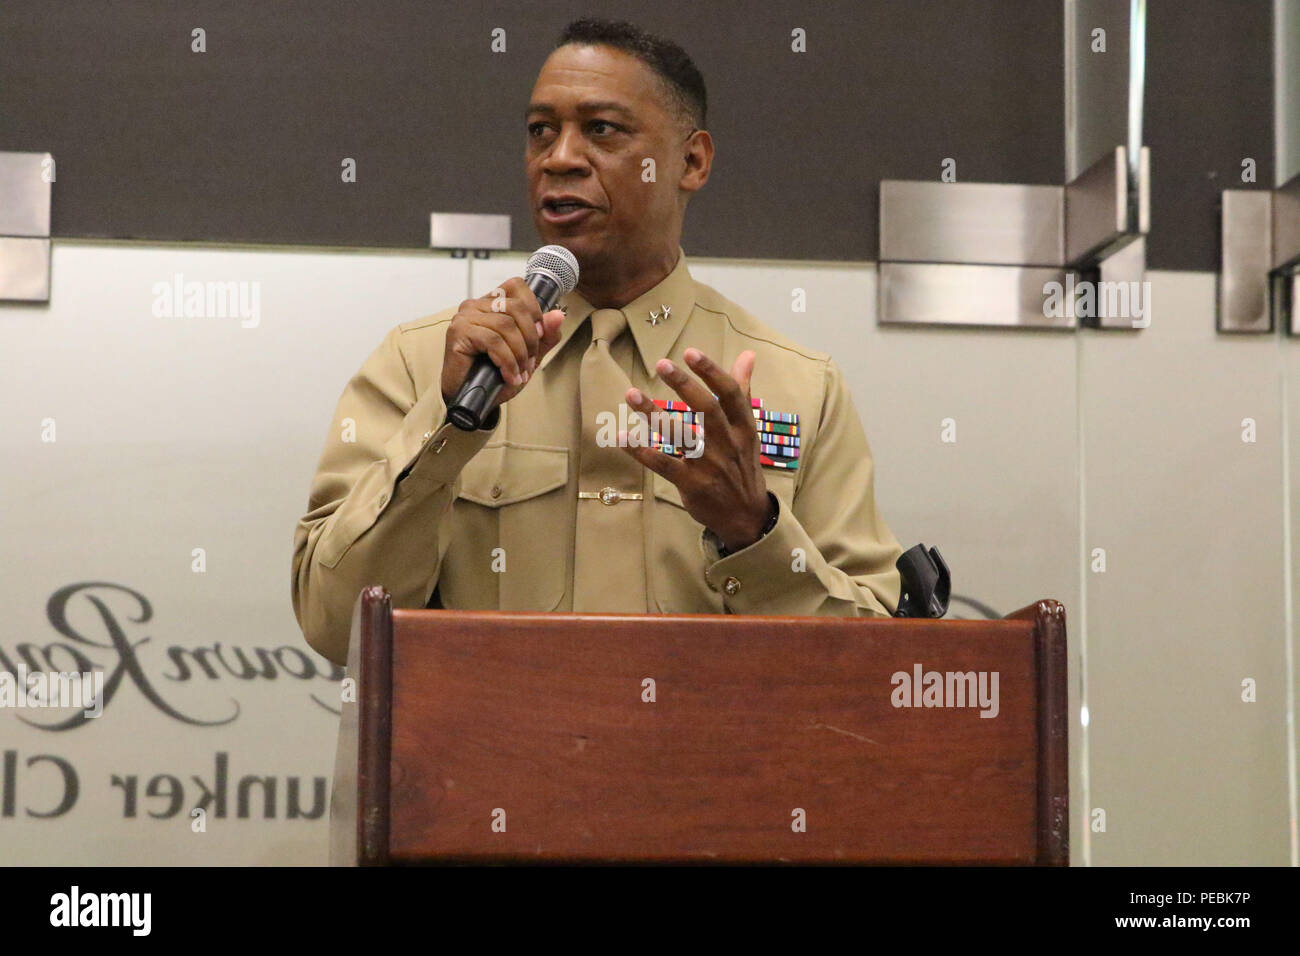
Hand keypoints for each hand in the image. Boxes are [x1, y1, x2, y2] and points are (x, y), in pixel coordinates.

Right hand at [441, 276, 565, 411]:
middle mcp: (476, 305)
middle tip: (530, 361)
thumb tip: (558, 315)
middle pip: (516, 307)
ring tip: (519, 372)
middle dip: (531, 337)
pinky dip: (507, 361)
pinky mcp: (459, 332)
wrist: (472, 400)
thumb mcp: (528, 355)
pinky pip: (493, 340)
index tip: (539, 334)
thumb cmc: (494, 375)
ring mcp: (465, 317)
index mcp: (492, 303)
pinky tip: (509, 375)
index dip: (534, 309)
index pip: (517, 286)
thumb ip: (545, 336)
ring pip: (506, 325)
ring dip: (519, 353)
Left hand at [620, 347, 773, 551]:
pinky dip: (641, 452)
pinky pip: (664, 465)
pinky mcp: (692, 485)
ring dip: (654, 414)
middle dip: (684, 385)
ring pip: (681, 436)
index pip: (730, 394)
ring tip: (631, 394)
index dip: (712, 372)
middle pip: (707, 409)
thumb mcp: (748, 430)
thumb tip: (748, 355)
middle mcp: (728, 444)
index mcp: (743, 427)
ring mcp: (710, 466)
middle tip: (661, 363)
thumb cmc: (742, 466)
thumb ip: (743, 391)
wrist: (747, 517)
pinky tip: (620, 438)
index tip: (690, 352)